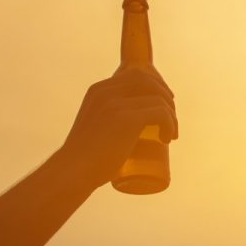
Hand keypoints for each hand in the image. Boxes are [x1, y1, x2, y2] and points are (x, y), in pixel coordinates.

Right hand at [57, 67, 177, 189]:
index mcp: (99, 90)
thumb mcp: (96, 127)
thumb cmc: (87, 158)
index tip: (164, 103)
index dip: (155, 85)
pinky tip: (167, 139)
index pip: (135, 73)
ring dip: (171, 115)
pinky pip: (161, 112)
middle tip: (171, 119)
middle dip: (166, 96)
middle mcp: (106, 91)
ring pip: (159, 98)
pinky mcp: (127, 119)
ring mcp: (116, 103)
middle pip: (149, 80)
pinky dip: (170, 125)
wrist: (73, 171)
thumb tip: (131, 129)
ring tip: (170, 134)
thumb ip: (109, 119)